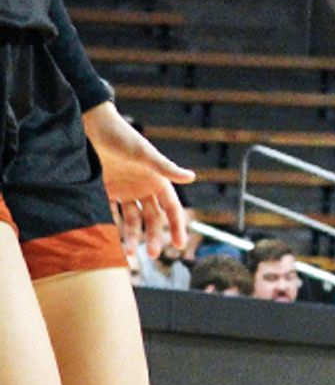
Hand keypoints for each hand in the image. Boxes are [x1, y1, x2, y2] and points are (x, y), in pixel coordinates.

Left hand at [84, 106, 192, 253]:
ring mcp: (125, 191)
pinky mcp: (106, 191)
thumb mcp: (144, 154)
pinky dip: (110, 227)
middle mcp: (143, 189)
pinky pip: (110, 214)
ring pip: (132, 221)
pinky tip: (109, 241)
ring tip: (127, 255)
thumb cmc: (123, 138)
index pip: (172, 209)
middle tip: (151, 255)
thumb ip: (165, 168)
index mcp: (158, 180)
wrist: (92, 129)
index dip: (177, 226)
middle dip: (154, 237)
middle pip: (153, 219)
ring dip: (131, 237)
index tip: (179, 245)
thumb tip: (192, 178)